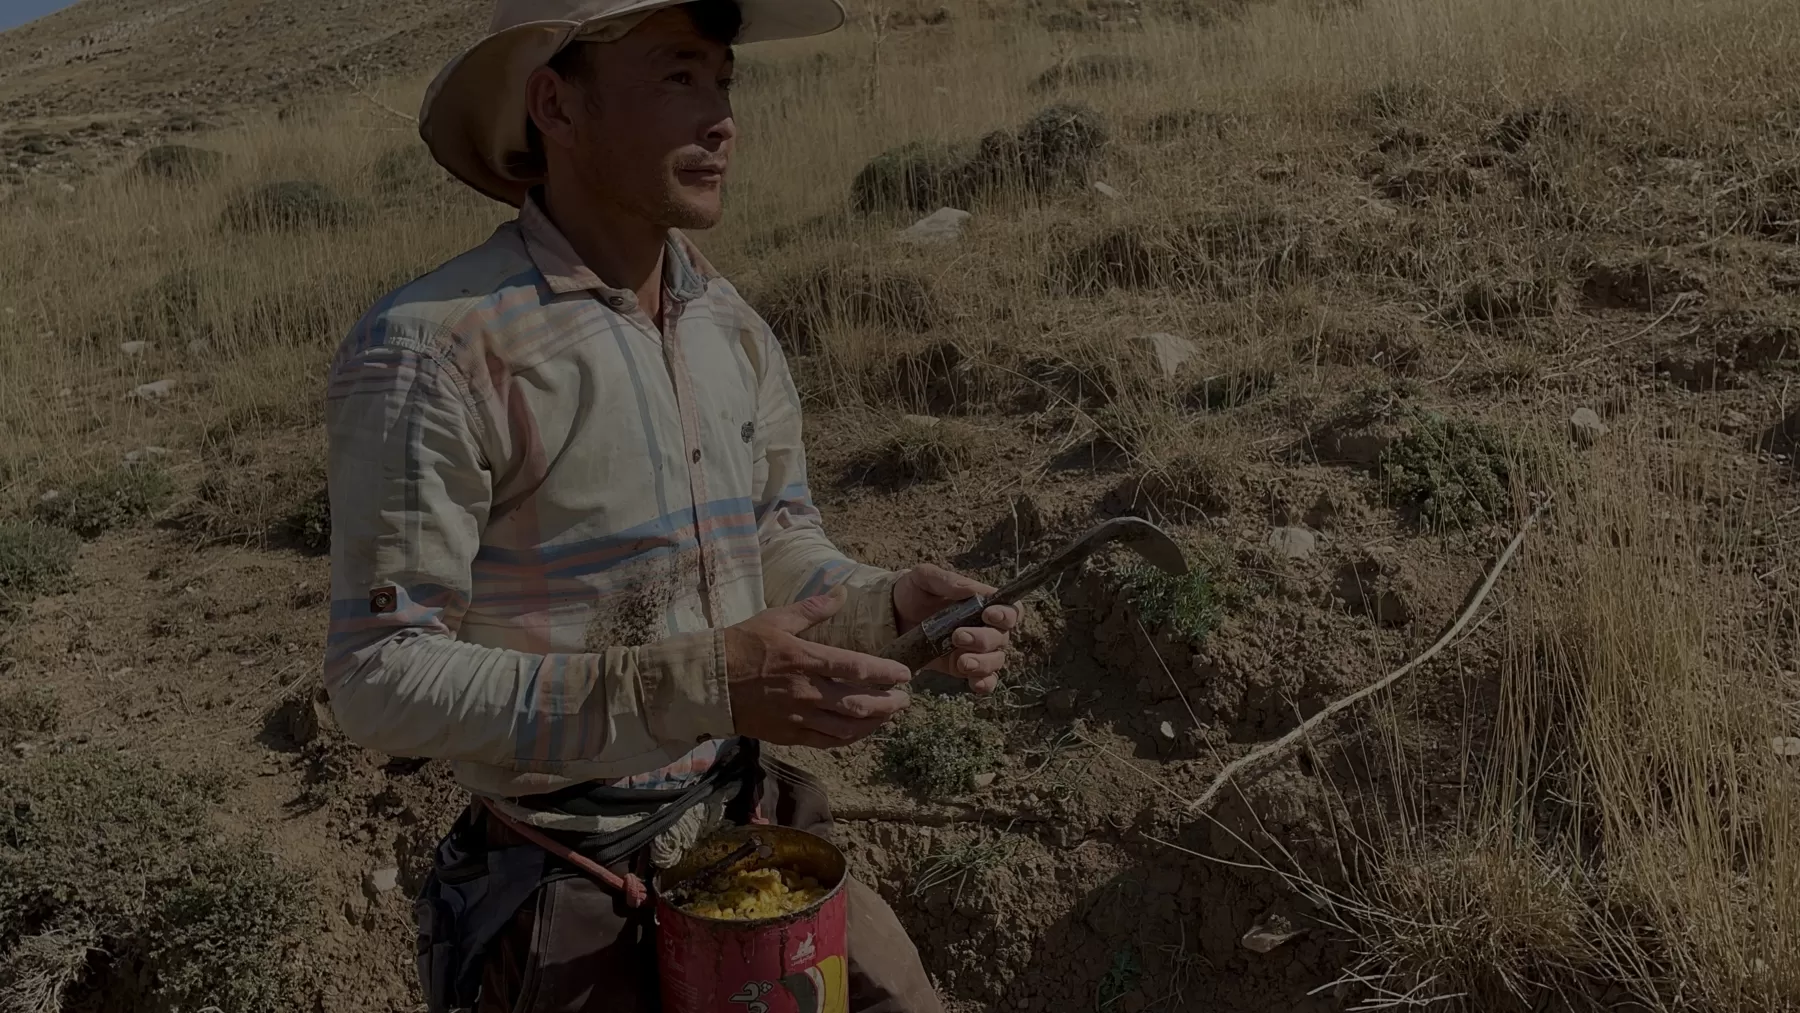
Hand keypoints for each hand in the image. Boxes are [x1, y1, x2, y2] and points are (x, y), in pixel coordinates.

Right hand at [724, 594, 912, 748]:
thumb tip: (842, 593)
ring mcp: (797, 717)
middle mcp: (804, 691)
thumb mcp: (776, 619)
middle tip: (905, 700)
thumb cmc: (741, 645)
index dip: (884, 673)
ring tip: (890, 716)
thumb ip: (813, 609)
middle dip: (887, 704)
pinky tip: (861, 731)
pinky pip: (827, 742)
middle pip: (857, 703)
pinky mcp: (789, 735)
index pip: (854, 668)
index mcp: (803, 659)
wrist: (708, 683)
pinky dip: (850, 738)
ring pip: (846, 727)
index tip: (904, 674)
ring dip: (874, 723)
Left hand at [892, 563, 1019, 695]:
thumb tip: (972, 590)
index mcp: (983, 604)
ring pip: (995, 661)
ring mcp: (975, 650)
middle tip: (957, 636)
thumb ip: (948, 581)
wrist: (890, 616)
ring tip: (961, 662)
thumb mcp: (925, 578)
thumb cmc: (913, 592)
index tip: (988, 614)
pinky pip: (985, 680)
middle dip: (983, 639)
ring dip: (983, 663)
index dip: (1006, 614)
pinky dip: (984, 684)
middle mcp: (985, 628)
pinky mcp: (962, 668)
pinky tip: (975, 684)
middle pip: (1002, 638)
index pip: (1011, 610)